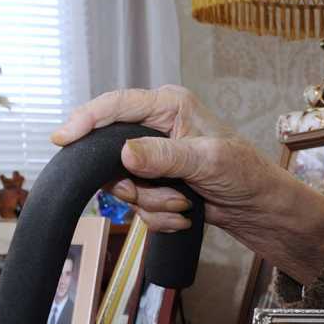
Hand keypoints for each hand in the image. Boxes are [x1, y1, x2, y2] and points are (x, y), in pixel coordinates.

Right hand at [49, 85, 323, 282]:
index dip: (85, 120)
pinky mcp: (154, 183)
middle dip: (133, 185)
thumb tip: (124, 153)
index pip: (115, 106)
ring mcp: (153, 158)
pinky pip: (135, 205)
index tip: (63, 139)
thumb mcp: (208, 161)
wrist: (260, 211)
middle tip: (162, 195)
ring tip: (183, 206)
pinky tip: (183, 216)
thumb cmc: (246, 175)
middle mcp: (155, 127)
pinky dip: (157, 217)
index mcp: (168, 106)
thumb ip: (165, 156)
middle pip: (109, 153)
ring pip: (121, 185)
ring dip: (150, 204)